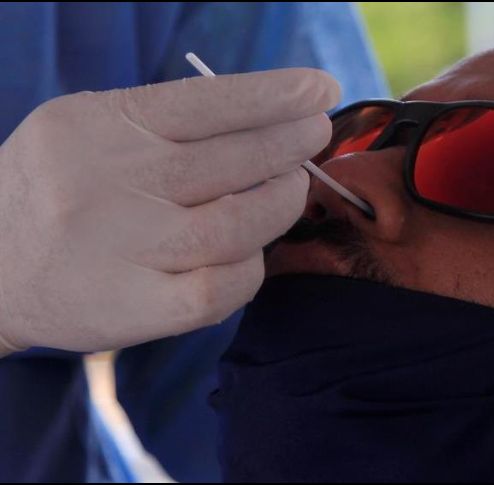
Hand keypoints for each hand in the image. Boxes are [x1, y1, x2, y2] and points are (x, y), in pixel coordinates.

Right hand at [0, 68, 338, 354]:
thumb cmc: (64, 187)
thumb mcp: (93, 128)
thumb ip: (168, 123)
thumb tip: (272, 121)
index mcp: (101, 126)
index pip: (205, 103)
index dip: (273, 95)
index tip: (320, 91)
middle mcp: (110, 184)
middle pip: (231, 162)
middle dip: (290, 146)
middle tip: (314, 135)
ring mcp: (121, 250)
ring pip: (236, 227)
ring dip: (281, 204)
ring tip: (291, 186)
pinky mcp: (131, 307)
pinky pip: (219, 289)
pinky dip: (253, 269)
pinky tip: (256, 251)